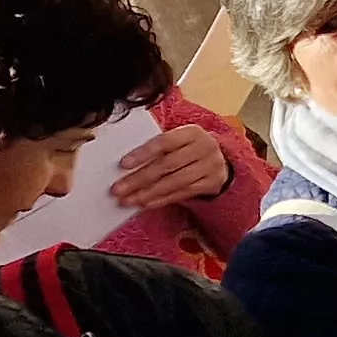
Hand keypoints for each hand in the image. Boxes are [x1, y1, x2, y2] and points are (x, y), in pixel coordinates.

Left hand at [109, 124, 233, 211]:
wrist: (218, 159)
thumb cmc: (187, 149)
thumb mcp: (178, 140)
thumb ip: (157, 148)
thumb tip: (125, 166)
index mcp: (192, 132)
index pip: (165, 141)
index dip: (143, 153)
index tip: (123, 164)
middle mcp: (205, 147)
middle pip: (168, 164)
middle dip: (140, 179)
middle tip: (118, 189)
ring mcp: (210, 166)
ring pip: (175, 182)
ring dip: (148, 193)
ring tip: (127, 200)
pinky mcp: (211, 183)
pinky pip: (183, 193)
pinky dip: (161, 200)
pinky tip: (145, 204)